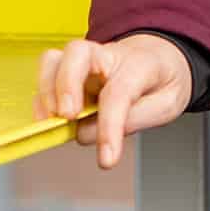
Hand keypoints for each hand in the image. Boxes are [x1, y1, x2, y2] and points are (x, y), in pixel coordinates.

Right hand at [34, 33, 196, 167]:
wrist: (161, 58)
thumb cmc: (162, 80)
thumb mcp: (168, 103)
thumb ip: (133, 119)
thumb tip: (92, 135)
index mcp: (140, 63)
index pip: (119, 92)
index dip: (109, 126)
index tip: (107, 158)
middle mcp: (107, 55)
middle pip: (77, 53)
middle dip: (66, 85)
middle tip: (68, 116)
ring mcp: (85, 62)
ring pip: (54, 60)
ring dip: (47, 91)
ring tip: (54, 122)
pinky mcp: (68, 72)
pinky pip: (46, 77)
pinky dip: (41, 100)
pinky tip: (49, 121)